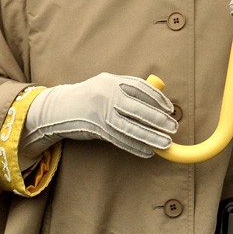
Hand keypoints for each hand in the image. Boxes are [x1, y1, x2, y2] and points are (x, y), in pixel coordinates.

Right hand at [19, 72, 178, 163]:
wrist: (60, 108)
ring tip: (165, 144)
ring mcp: (100, 113)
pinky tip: (148, 151)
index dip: (157, 99)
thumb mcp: (107, 85)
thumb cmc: (90, 96)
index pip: (140, 88)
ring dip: (150, 137)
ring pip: (130, 127)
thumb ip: (128, 90)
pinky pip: (119, 140)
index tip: (169, 109)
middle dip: (157, 119)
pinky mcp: (96, 129)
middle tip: (173, 127)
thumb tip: (156, 102)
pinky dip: (135, 146)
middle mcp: (107, 96)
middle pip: (137, 109)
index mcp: (112, 81)